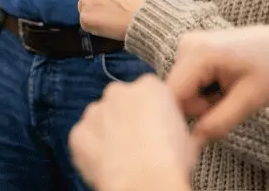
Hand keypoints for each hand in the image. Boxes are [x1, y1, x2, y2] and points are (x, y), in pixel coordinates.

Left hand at [69, 75, 198, 190]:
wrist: (144, 182)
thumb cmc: (169, 162)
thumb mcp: (189, 140)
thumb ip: (182, 127)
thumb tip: (190, 136)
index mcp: (149, 87)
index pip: (149, 92)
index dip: (153, 112)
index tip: (156, 128)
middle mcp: (118, 92)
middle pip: (121, 101)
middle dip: (127, 118)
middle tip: (139, 143)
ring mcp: (95, 111)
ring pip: (100, 118)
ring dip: (108, 132)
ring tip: (123, 156)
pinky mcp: (78, 133)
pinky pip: (84, 139)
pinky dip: (92, 149)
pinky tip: (107, 163)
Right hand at [166, 26, 268, 143]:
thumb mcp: (250, 101)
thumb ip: (219, 122)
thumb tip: (192, 141)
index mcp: (199, 52)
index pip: (173, 95)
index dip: (183, 118)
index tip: (208, 127)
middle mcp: (186, 44)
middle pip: (177, 95)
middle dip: (200, 107)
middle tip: (229, 103)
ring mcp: (186, 45)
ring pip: (182, 91)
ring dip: (202, 100)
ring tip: (229, 91)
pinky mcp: (188, 50)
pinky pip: (186, 83)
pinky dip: (203, 91)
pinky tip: (222, 83)